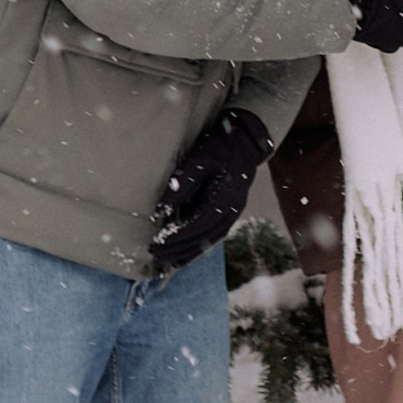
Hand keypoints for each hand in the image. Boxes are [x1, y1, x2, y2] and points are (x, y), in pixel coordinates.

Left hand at [149, 102, 271, 273]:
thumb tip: (161, 212)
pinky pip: (215, 234)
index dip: (175, 239)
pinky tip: (187, 251)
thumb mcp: (198, 160)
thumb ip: (181, 186)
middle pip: (203, 238)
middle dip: (179, 250)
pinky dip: (200, 245)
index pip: (196, 226)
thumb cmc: (220, 145)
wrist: (246, 139)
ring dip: (189, 252)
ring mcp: (234, 212)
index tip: (156, 245)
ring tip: (169, 263)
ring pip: (210, 240)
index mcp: (224, 198)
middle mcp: (231, 210)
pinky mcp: (231, 211)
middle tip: (156, 257)